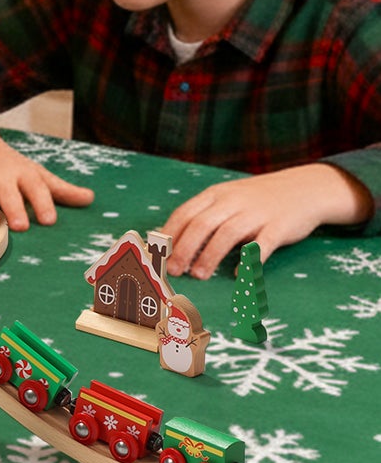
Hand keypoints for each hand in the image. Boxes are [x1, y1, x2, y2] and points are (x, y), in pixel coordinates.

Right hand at [0, 119, 94, 229]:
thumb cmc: (7, 164)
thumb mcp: (34, 172)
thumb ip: (60, 190)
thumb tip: (89, 199)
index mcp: (23, 174)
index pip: (36, 188)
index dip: (43, 204)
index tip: (49, 220)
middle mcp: (1, 177)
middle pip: (8, 193)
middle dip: (14, 209)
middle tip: (20, 226)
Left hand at [161, 162, 368, 278]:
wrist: (305, 188)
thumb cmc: (257, 199)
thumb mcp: (227, 198)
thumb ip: (203, 215)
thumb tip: (170, 240)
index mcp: (216, 194)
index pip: (185, 213)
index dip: (169, 235)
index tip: (158, 254)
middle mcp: (233, 202)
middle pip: (201, 224)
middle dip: (183, 249)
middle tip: (174, 270)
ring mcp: (257, 213)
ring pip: (227, 235)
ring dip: (209, 256)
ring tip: (199, 274)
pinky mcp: (279, 227)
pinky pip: (261, 245)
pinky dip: (248, 260)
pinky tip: (238, 274)